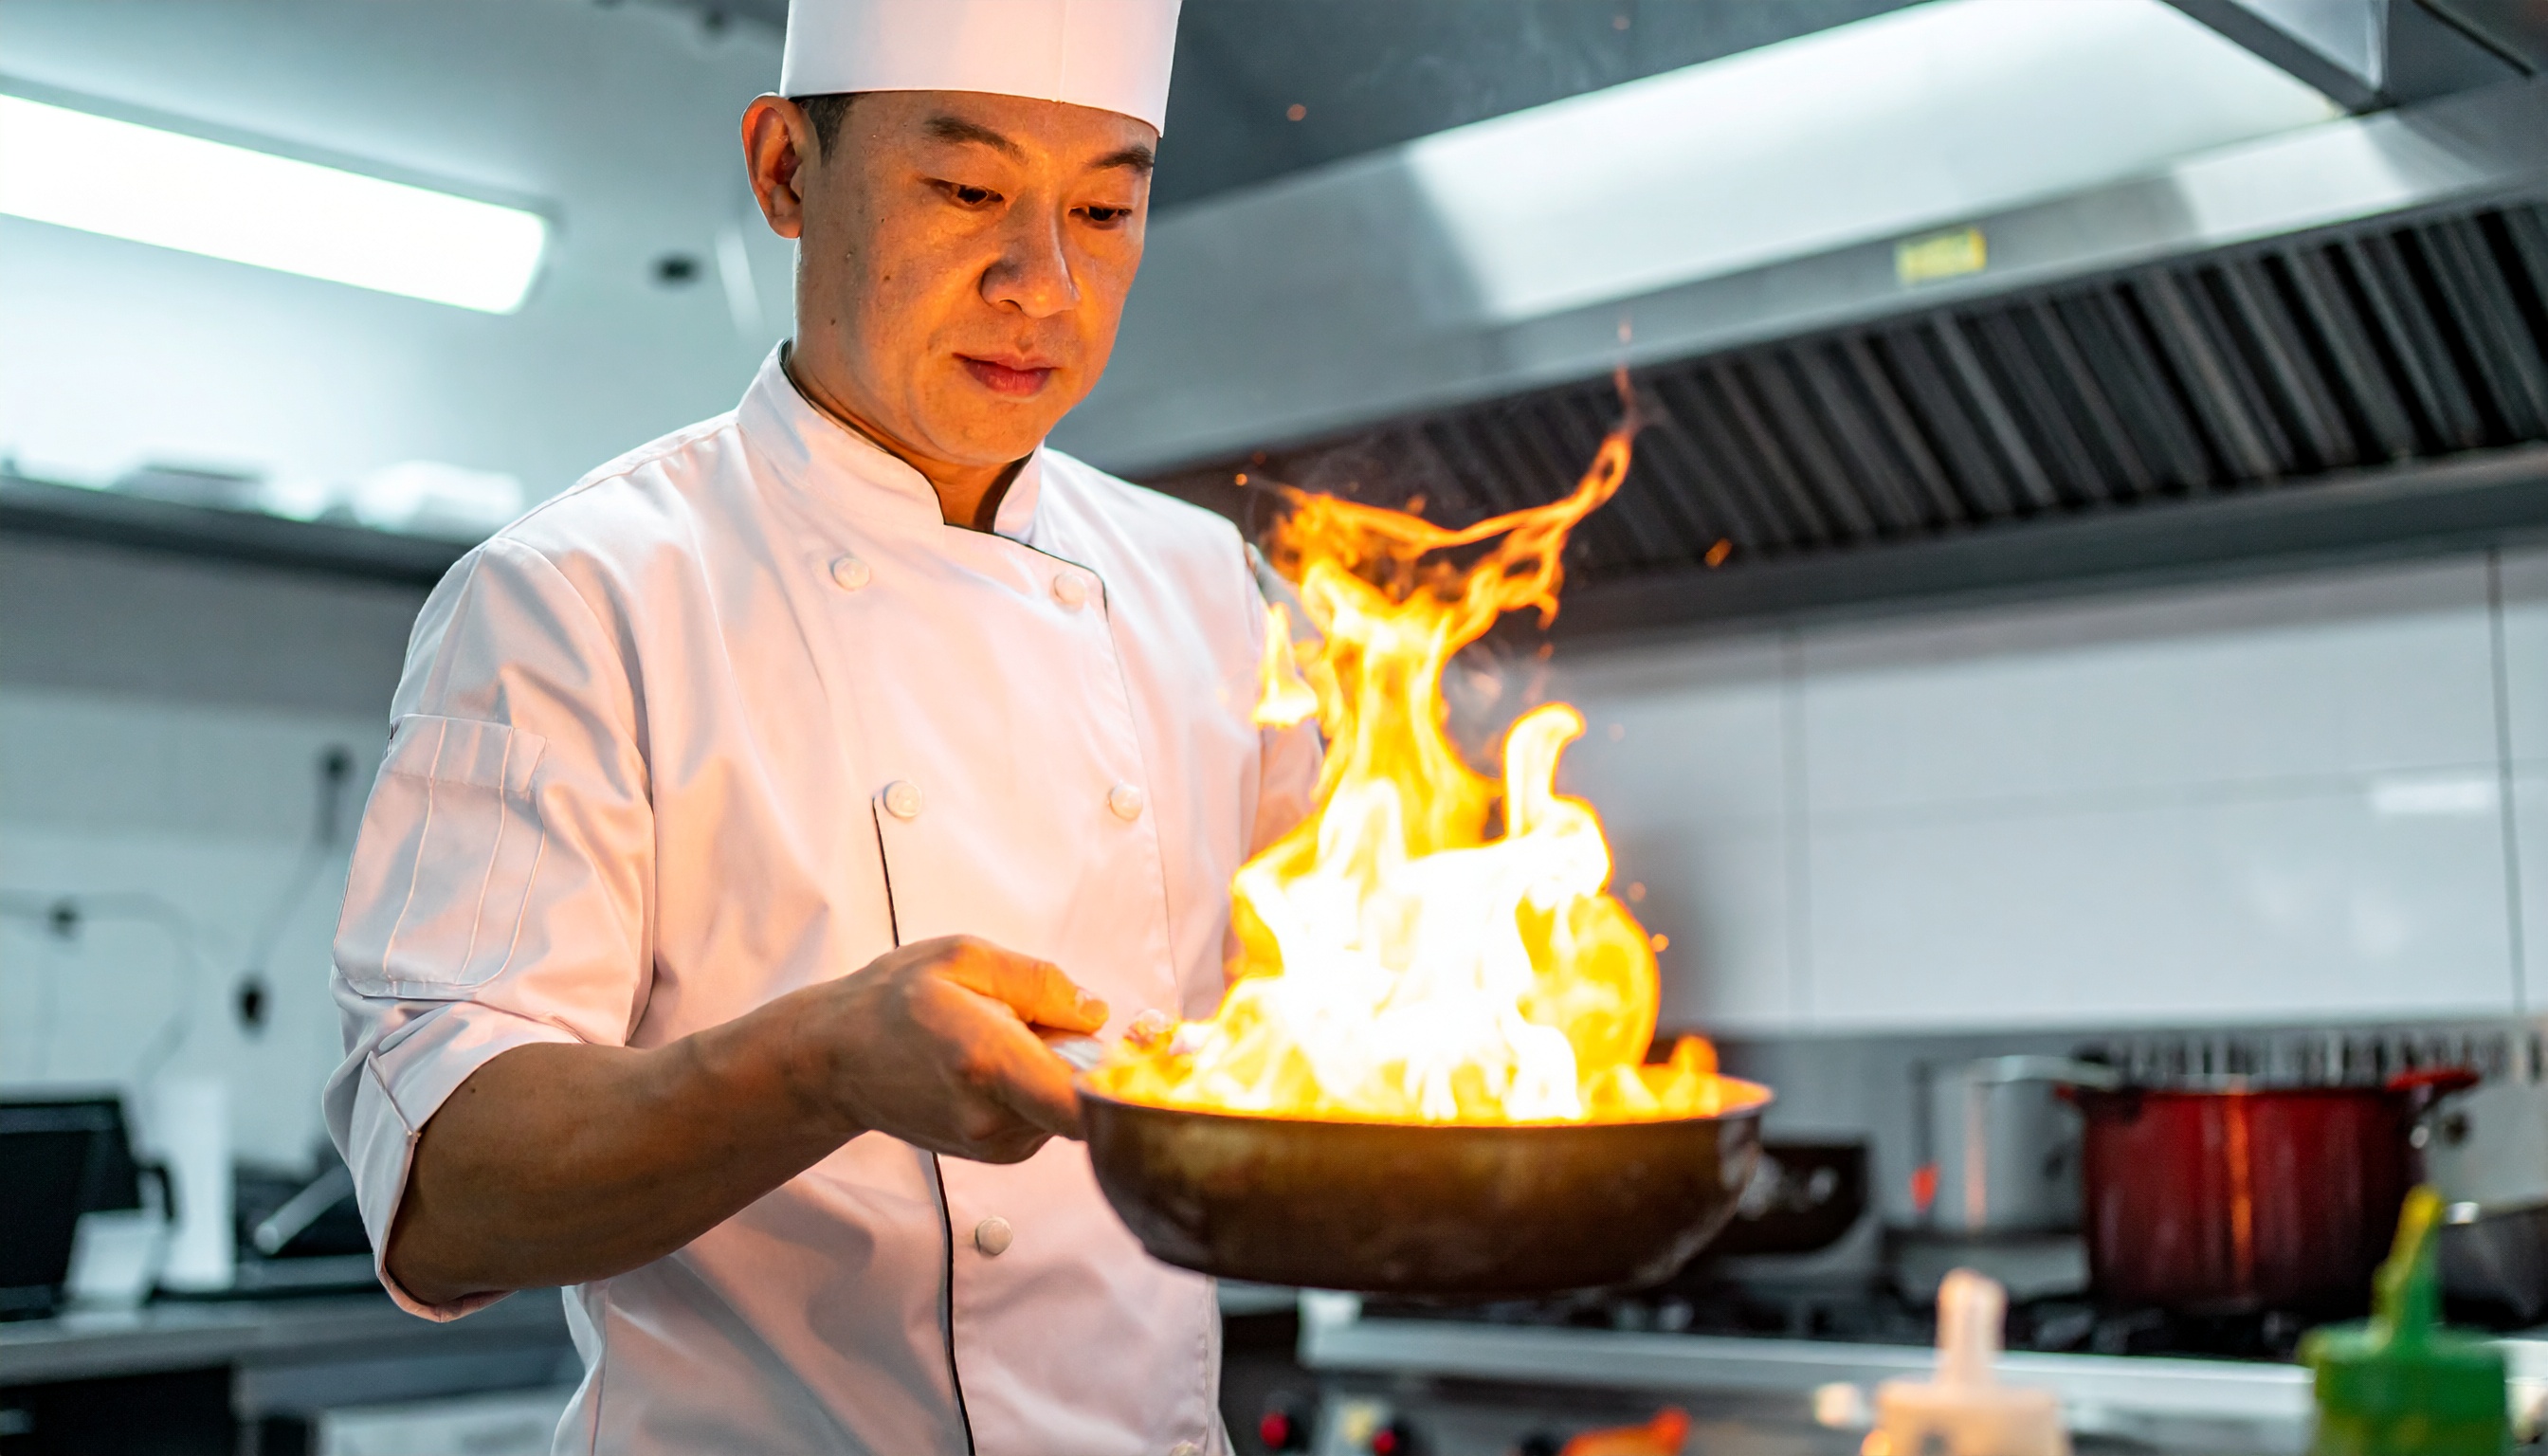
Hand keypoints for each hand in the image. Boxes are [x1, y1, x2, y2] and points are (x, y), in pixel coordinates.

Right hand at [787, 935, 1108, 1163]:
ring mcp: (993, 1143)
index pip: (1085, 1104)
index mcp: (988, 1061)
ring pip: (1068, 1107)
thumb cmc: (894, 1001)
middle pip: (1085, 1095)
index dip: (1122, 1079)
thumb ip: (1040, 982)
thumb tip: (1096, 1013)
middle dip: (1081, 1054)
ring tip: (1002, 1040)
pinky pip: (1047, 1118)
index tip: (1129, 1046)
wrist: (836, 1059)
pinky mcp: (995, 1153)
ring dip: (1055, 1071)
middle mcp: (993, 1116)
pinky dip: (1038, 1089)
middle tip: (1036, 1019)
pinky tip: (994, 1065)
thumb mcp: (965, 958)